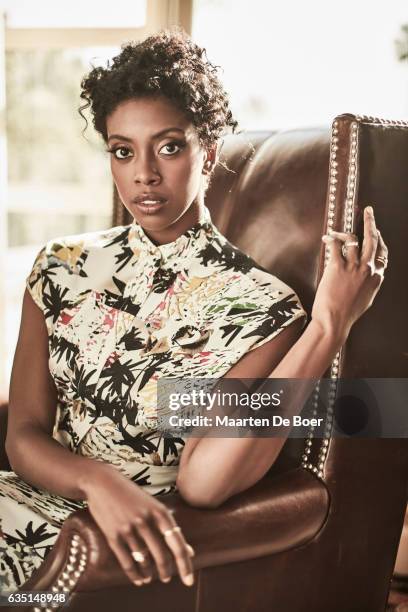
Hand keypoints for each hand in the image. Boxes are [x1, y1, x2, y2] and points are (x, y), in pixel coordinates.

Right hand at [80, 464, 194, 587]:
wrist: (103, 483)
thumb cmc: (132, 495)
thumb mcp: (153, 506)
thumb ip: (170, 528)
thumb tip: (190, 552)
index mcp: (160, 512)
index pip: (177, 544)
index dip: (185, 564)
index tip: (189, 581)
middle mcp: (146, 520)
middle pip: (161, 555)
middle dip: (166, 572)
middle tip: (167, 579)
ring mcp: (128, 528)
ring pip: (144, 560)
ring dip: (150, 573)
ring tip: (151, 578)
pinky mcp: (113, 535)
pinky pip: (126, 561)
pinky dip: (134, 574)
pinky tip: (139, 580)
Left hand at [311, 205, 387, 337]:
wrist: (334, 321)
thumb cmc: (348, 313)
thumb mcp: (366, 298)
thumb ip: (369, 284)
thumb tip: (367, 276)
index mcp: (377, 277)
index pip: (382, 252)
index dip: (380, 239)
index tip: (376, 231)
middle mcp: (368, 269)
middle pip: (372, 239)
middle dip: (371, 222)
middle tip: (369, 211)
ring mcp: (353, 267)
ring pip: (352, 239)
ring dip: (343, 231)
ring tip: (335, 231)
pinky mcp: (337, 267)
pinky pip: (336, 246)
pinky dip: (331, 239)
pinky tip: (327, 237)